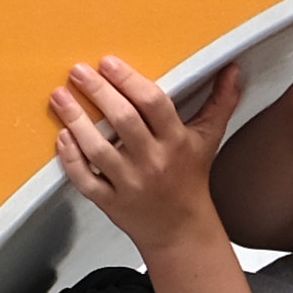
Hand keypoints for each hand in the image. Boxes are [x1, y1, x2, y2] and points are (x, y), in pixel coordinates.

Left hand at [50, 55, 239, 258]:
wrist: (181, 230)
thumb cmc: (190, 178)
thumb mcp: (208, 139)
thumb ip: (220, 102)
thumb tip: (232, 69)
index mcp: (177, 141)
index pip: (154, 103)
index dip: (129, 80)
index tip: (108, 62)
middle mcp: (154, 161)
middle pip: (123, 121)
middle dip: (97, 92)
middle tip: (78, 71)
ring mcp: (130, 184)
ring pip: (98, 149)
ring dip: (75, 120)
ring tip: (60, 96)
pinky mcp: (110, 202)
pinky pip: (85, 179)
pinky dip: (70, 159)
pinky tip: (62, 137)